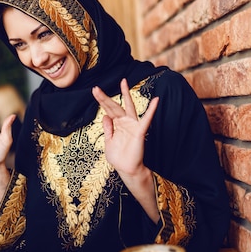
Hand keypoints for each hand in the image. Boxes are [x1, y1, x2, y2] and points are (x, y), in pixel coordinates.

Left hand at [92, 79, 159, 221]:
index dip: (101, 101)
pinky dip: (151, 110)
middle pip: (114, 106)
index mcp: (117, 125)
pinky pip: (146, 119)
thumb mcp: (109, 142)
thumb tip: (105, 116)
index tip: (94, 90)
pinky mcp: (140, 131)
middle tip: (95, 88)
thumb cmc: (119, 157)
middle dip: (105, 98)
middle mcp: (125, 122)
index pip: (108, 110)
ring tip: (124, 82)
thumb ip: (108, 129)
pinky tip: (155, 100)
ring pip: (128, 107)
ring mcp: (132, 125)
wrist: (127, 169)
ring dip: (126, 94)